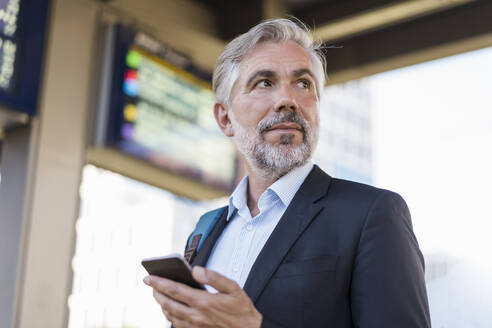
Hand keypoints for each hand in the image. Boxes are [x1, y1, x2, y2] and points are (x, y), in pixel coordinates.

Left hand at [143, 266, 261, 327]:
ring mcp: (194, 326)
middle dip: (156, 292)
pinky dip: (169, 315)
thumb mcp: (233, 288)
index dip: (158, 282)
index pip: (174, 290)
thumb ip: (214, 277)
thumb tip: (196, 270)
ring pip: (169, 315)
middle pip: (167, 303)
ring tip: (159, 294)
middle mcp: (196, 315)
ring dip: (161, 304)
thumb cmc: (241, 309)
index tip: (148, 277)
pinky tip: (170, 309)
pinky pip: (176, 325)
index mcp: (203, 301)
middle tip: (151, 283)